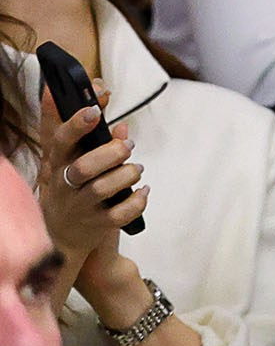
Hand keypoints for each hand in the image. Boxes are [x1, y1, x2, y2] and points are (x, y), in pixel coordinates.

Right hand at [35, 88, 145, 281]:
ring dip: (127, 174)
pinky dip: (137, 201)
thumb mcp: (73, 160)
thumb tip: (118, 120)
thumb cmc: (73, 187)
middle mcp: (66, 185)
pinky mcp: (96, 225)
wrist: (62, 235)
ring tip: (137, 169)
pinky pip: (119, 214)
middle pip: (83, 167)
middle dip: (111, 152)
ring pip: (102, 189)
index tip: (95, 110)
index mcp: (59, 164)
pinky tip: (143, 191)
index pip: (60, 141)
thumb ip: (93, 137)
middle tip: (128, 146)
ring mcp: (80, 207)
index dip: (76, 124)